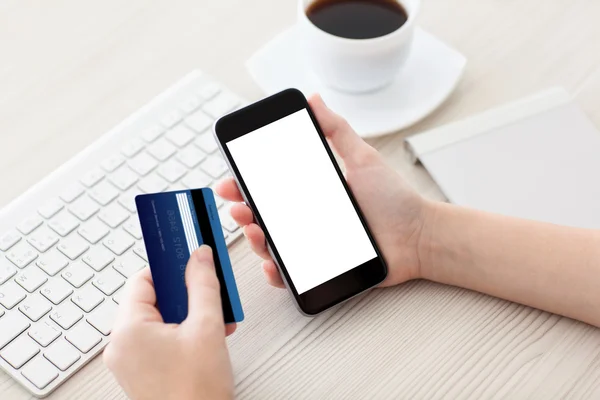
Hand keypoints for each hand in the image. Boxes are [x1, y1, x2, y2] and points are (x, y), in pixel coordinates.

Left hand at [104, 246, 235, 399]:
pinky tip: (207, 335)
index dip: (169, 265)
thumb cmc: (196, 394)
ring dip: (188, 313)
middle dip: (185, 293)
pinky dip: (183, 331)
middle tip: (207, 288)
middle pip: (153, 298)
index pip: (144, 279)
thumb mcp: (207, 327)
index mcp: (129, 330)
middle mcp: (123, 345)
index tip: (186, 254)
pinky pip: (160, 339)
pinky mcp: (143, 372)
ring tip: (213, 318)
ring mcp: (131, 361)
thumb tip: (199, 257)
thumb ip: (203, 285)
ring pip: (160, 319)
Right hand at [216, 94, 432, 288]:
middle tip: (238, 204)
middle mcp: (307, 219)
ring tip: (255, 228)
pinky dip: (276, 271)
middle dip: (243, 209)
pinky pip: (290, 274)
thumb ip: (337, 131)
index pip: (271, 187)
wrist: (419, 237)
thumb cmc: (395, 200)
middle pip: (264, 215)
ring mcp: (312, 245)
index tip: (233, 176)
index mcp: (312, 193)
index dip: (247, 183)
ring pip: (271, 244)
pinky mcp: (321, 270)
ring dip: (255, 238)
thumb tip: (314, 99)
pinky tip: (272, 262)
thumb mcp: (363, 159)